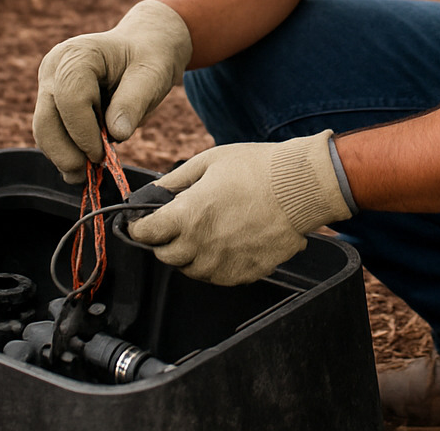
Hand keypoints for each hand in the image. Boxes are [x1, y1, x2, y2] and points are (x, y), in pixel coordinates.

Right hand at [33, 0, 191, 182]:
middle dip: (67, 153)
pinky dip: (65, 151)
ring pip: (43, 131)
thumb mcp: (153, 75)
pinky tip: (84, 162)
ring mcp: (48, 84)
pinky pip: (50, 133)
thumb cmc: (150, 58)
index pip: (70, 100)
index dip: (85, 133)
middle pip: (46, 120)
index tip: (105, 154)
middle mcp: (54, 67)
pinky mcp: (51, 101)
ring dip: (64, 157)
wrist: (143, 46)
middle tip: (90, 174)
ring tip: (88, 173)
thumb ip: (134, 102)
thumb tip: (117, 134)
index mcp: (77, 54)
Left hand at [127, 131, 353, 285]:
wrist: (300, 187)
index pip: (147, 233)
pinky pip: (218, 276)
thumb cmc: (257, 168)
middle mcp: (201, 245)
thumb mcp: (209, 161)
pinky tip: (226, 244)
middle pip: (165, 256)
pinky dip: (215, 264)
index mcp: (188, 216)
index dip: (139, 228)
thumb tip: (154, 190)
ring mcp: (224, 262)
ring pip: (191, 270)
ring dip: (189, 255)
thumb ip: (176, 180)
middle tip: (174, 227)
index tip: (140, 224)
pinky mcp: (245, 272)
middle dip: (164, 241)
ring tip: (203, 234)